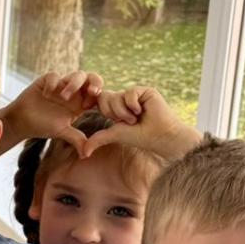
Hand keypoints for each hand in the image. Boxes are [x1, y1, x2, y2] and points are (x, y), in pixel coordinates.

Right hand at [0, 71, 103, 153]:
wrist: (21, 122)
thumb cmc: (42, 126)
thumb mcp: (62, 132)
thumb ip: (76, 139)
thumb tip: (87, 155)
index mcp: (80, 103)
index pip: (97, 93)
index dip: (98, 96)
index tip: (88, 106)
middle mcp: (73, 92)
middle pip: (91, 78)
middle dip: (95, 82)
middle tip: (92, 91)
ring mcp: (61, 85)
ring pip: (76, 75)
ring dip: (74, 84)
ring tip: (64, 97)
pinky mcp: (46, 80)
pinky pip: (55, 75)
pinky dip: (54, 82)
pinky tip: (47, 94)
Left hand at [83, 86, 200, 161]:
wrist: (160, 136)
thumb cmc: (139, 137)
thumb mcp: (115, 135)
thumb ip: (98, 139)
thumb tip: (84, 153)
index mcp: (116, 107)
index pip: (100, 101)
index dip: (104, 111)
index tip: (112, 120)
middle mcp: (124, 99)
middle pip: (105, 97)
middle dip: (114, 113)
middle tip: (128, 121)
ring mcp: (134, 94)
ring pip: (116, 96)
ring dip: (124, 112)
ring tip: (136, 118)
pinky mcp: (145, 91)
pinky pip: (129, 92)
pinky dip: (133, 105)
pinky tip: (143, 111)